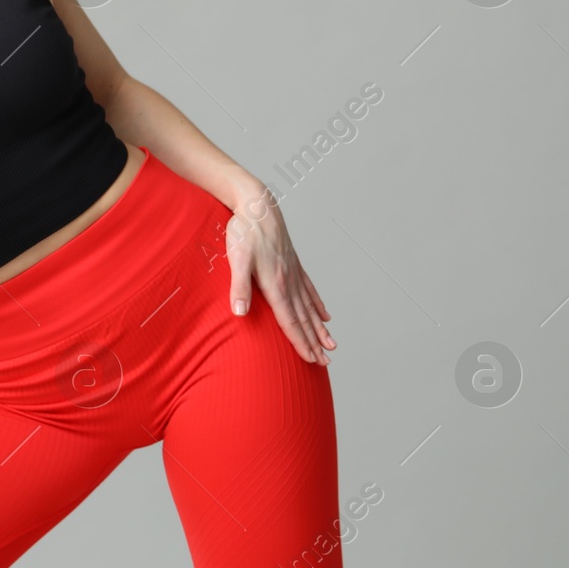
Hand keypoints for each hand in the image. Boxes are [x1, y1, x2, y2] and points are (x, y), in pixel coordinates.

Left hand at [225, 197, 334, 364]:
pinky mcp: (293, 264)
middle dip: (315, 343)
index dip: (301, 342)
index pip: (290, 321)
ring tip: (332, 345)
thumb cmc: (244, 231)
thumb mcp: (236, 259)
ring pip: (309, 307)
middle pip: (304, 319)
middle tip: (327, 363)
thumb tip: (240, 314)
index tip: (311, 360)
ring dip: (320, 328)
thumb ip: (239, 287)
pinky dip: (318, 305)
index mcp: (276, 284)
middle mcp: (289, 281)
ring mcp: (293, 272)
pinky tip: (326, 315)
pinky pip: (309, 290)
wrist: (257, 204)